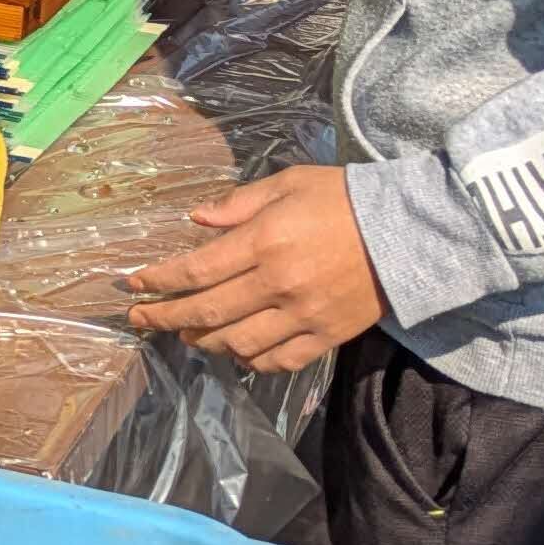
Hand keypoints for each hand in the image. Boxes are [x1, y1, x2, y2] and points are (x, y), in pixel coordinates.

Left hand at [124, 168, 383, 375]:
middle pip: (207, 312)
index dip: (159, 281)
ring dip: (202, 341)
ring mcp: (303, 316)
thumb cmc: (345, 198)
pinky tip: (234, 352)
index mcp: (265, 242)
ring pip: (237, 343)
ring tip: (184, 334)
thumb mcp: (289, 183)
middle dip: (165, 317)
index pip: (197, 270)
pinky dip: (248, 361)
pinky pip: (277, 361)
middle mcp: (278, 284)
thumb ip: (239, 204)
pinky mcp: (325, 337)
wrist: (409, 231)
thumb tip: (196, 219)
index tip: (133, 285)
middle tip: (139, 318)